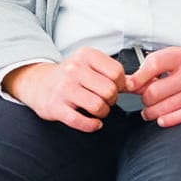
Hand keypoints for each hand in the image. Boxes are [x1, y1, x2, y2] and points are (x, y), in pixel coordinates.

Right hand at [6, 48, 123, 131]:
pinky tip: (92, 122)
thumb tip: (141, 85)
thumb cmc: (70, 77)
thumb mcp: (91, 67)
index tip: (114, 87)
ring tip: (97, 110)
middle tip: (105, 99)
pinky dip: (92, 125)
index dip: (120, 84)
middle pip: (110, 90)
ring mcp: (64, 88)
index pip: (117, 72)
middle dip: (112, 99)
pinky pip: (81, 121)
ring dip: (102, 113)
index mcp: (86, 56)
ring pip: (98, 106)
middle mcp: (74, 69)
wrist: (39, 84)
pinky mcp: (56, 107)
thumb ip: (116, 75)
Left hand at [127, 47, 180, 127]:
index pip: (153, 64)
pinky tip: (162, 120)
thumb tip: (134, 80)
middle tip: (146, 101)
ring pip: (165, 107)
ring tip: (151, 112)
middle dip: (145, 100)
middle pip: (154, 92)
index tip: (130, 85)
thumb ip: (159, 64)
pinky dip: (168, 120)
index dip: (137, 78)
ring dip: (152, 113)